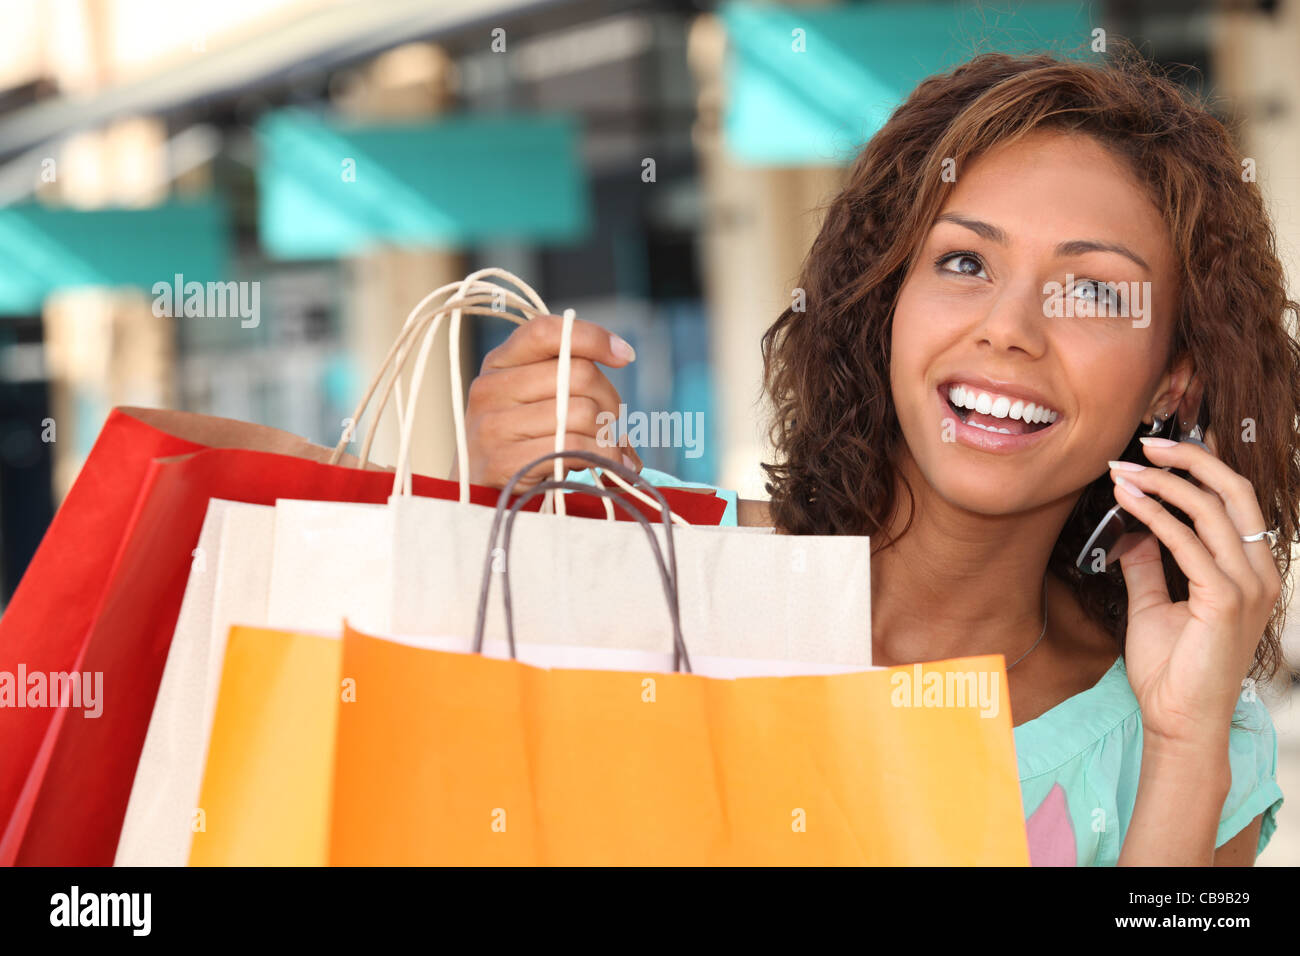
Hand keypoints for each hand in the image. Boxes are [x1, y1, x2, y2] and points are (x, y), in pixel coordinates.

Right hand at [454, 314, 642, 490]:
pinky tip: (609, 467)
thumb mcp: (529, 400)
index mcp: (499, 362)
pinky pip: (572, 447)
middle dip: (610, 401)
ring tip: (608, 450)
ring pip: (581, 412)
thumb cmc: (518, 443)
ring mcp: (493, 426)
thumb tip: (624, 354)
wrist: (473, 497)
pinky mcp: (504, 461)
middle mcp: (490, 388)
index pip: (547, 331)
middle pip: (577, 374)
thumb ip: (564, 374)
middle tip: (612, 424)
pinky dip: (603, 458)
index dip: (593, 337)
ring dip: (608, 436)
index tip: (625, 355)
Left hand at [1107, 430, 1281, 745]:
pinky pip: (1187, 543)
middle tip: (1143, 445)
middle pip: (1234, 493)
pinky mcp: (1225, 600)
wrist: (1177, 720)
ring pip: (1210, 511)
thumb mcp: (1153, 604)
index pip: (1234, 502)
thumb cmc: (1170, 669)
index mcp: (1251, 571)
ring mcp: (1247, 586)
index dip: (1199, 469)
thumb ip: (1148, 565)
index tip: (1154, 453)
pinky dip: (1155, 516)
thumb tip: (1135, 530)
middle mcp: (1258, 574)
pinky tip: (1128, 503)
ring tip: (1123, 472)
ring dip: (1162, 485)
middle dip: (1190, 460)